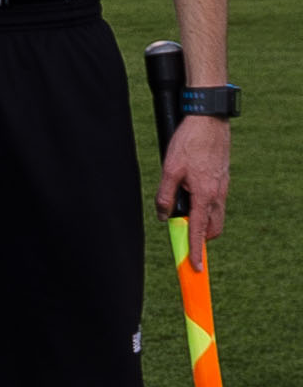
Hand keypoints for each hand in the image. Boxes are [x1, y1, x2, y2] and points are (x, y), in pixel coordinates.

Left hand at [160, 113, 231, 270]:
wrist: (208, 119)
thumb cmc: (188, 142)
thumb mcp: (169, 170)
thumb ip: (165, 196)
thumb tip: (164, 216)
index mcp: (205, 195)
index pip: (200, 230)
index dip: (196, 250)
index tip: (194, 266)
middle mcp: (218, 194)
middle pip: (212, 227)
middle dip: (201, 237)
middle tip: (182, 233)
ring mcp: (223, 186)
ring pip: (215, 214)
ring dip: (202, 219)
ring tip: (182, 207)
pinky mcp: (222, 178)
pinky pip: (216, 200)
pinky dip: (204, 205)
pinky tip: (190, 191)